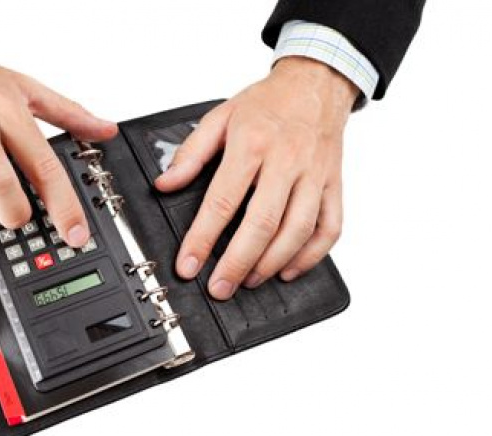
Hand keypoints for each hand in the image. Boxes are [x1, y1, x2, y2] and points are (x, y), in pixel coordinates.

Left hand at [155, 56, 357, 298]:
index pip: (222, 200)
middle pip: (262, 222)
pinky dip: (312, 256)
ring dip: (272, 263)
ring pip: (298, 230)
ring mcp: (315, 175)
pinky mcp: (335, 185)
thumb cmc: (267, 103)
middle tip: (219, 288)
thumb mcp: (220, 117)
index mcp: (252, 144)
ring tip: (248, 281)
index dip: (202, 238)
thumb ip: (191, 153)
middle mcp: (286, 161)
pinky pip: (331, 227)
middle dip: (237, 263)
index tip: (188, 265)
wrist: (316, 83)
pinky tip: (289, 269)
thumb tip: (165, 184)